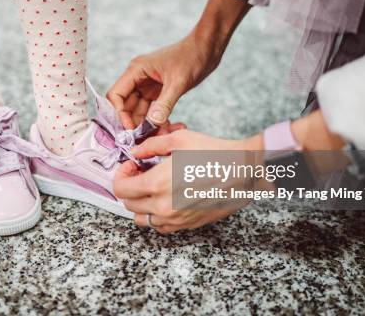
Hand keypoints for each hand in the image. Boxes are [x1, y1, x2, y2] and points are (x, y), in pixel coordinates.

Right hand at [107, 33, 220, 129]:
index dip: (120, 114)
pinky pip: (152, 110)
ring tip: (160, 134)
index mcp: (137, 70)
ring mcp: (148, 85)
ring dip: (146, 124)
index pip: (116, 95)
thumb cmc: (192, 56)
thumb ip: (164, 104)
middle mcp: (139, 78)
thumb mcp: (178, 82)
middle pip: (126, 106)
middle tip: (144, 138)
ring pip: (139, 111)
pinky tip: (168, 128)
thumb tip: (151, 123)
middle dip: (133, 123)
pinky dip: (157, 120)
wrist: (207, 48)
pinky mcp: (159, 91)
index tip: (130, 129)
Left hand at [114, 129, 262, 233]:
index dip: (121, 174)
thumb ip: (151, 145)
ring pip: (143, 219)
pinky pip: (161, 227)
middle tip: (141, 172)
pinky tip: (166, 199)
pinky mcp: (188, 225)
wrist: (243, 171)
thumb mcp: (179, 139)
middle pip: (129, 204)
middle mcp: (163, 206)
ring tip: (151, 187)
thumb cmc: (214, 152)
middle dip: (129, 186)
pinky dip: (156, 215)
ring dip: (140, 203)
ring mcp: (176, 219)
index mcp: (157, 184)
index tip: (132, 165)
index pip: (121, 189)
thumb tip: (135, 152)